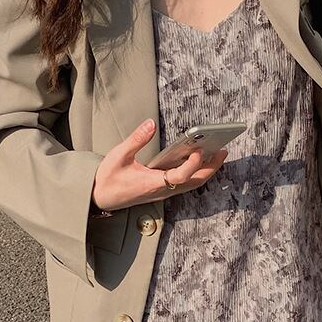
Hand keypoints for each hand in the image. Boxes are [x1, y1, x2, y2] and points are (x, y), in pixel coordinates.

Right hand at [91, 118, 228, 211]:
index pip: (179, 177)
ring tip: (217, 153)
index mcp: (152, 183)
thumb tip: (150, 124)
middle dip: (211, 167)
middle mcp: (161, 191)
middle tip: (223, 150)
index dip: (192, 165)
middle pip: (194, 182)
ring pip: (191, 184)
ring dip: (206, 170)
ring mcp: (162, 192)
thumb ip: (136, 140)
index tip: (198, 150)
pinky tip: (199, 160)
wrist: (98, 198)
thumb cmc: (107, 178)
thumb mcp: (118, 156)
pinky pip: (185, 183)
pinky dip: (196, 172)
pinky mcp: (161, 190)